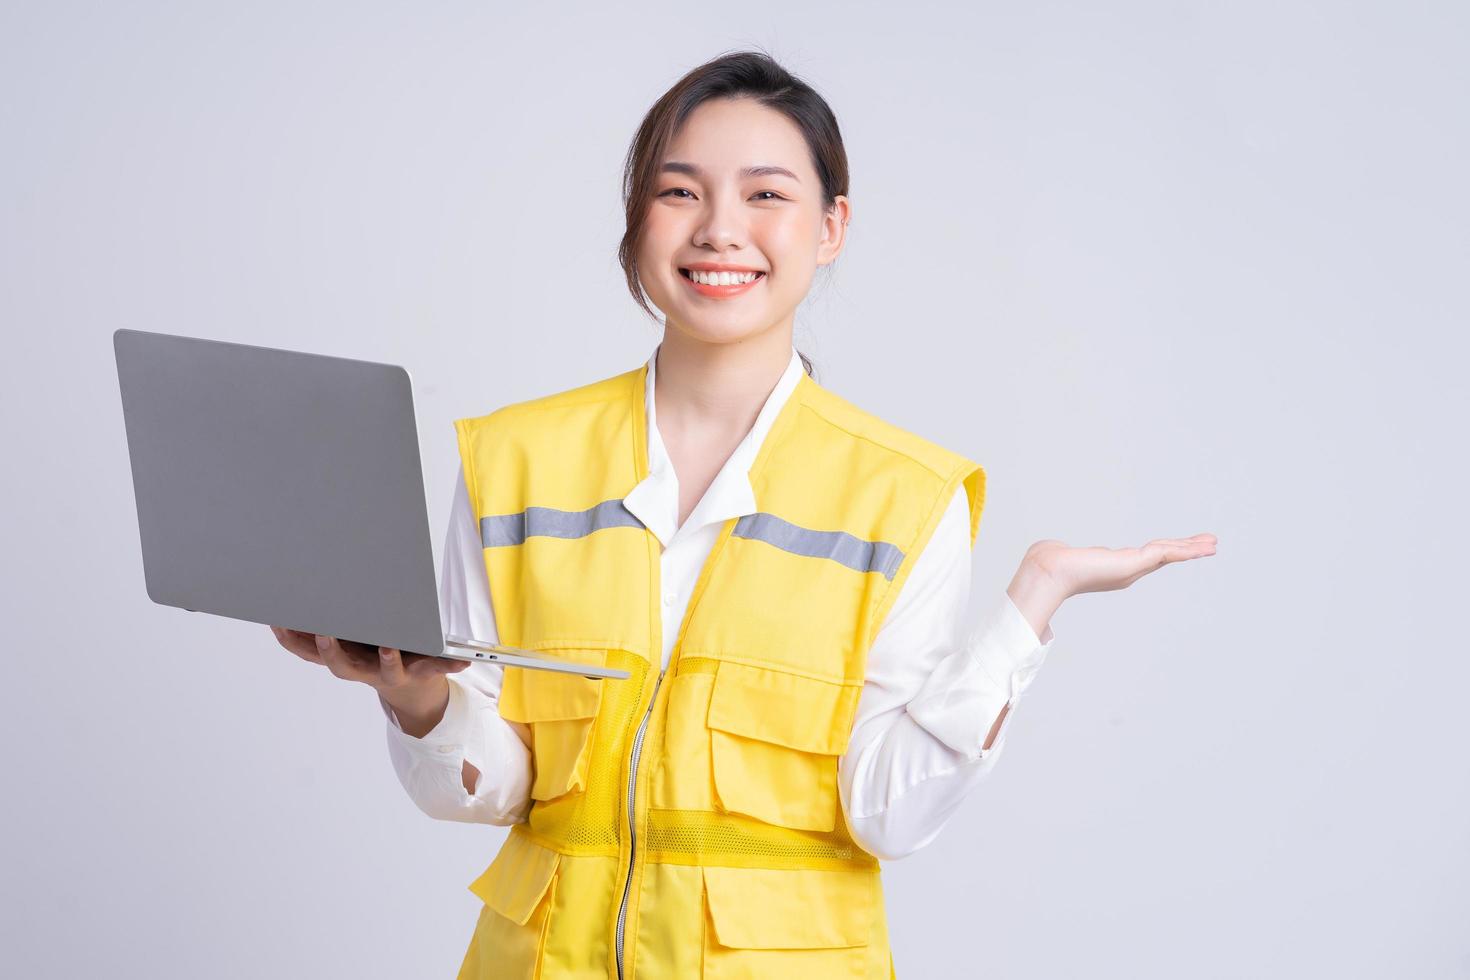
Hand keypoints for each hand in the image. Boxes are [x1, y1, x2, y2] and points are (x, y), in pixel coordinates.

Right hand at [268, 626, 468, 720]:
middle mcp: (364, 669)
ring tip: (390, 647)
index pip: (310, 651)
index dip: (291, 640)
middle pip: (341, 666)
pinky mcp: (422, 673)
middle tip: (325, 633)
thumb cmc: (376, 653)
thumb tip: (301, 585)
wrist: (413, 691)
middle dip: (331, 650)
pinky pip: (436, 669)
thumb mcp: (352, 637)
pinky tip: (463, 661)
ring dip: (387, 660)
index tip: (277, 621)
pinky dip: (449, 665)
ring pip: (386, 671)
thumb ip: (333, 616)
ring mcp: (393, 674)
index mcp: (344, 656)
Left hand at [1007, 533, 1217, 639]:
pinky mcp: (1135, 562)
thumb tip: (1050, 548)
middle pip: (1164, 556)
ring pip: (1170, 554)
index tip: (1182, 545)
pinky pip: (1167, 552)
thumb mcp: (1065, 554)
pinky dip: (1187, 550)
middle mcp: (1128, 570)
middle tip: (1210, 544)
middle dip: (1187, 549)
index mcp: (1117, 567)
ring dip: (1193, 549)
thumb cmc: (1051, 564)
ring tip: (1213, 544)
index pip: (1148, 556)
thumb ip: (1065, 552)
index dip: (1168, 550)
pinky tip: (1202, 547)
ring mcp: (1133, 567)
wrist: (1050, 570)